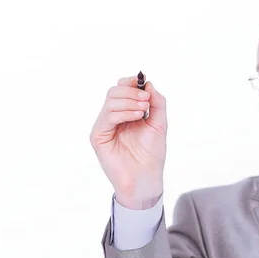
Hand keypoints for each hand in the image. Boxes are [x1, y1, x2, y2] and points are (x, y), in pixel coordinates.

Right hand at [90, 74, 166, 208]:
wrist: (146, 178)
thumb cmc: (152, 154)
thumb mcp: (160, 124)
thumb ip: (157, 103)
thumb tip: (149, 83)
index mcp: (125, 113)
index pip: (122, 89)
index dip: (131, 82)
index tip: (143, 80)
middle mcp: (113, 118)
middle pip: (114, 92)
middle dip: (131, 92)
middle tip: (146, 100)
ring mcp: (104, 127)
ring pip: (110, 101)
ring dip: (129, 101)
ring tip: (143, 110)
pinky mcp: (98, 137)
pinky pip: (107, 117)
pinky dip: (123, 112)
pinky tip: (137, 117)